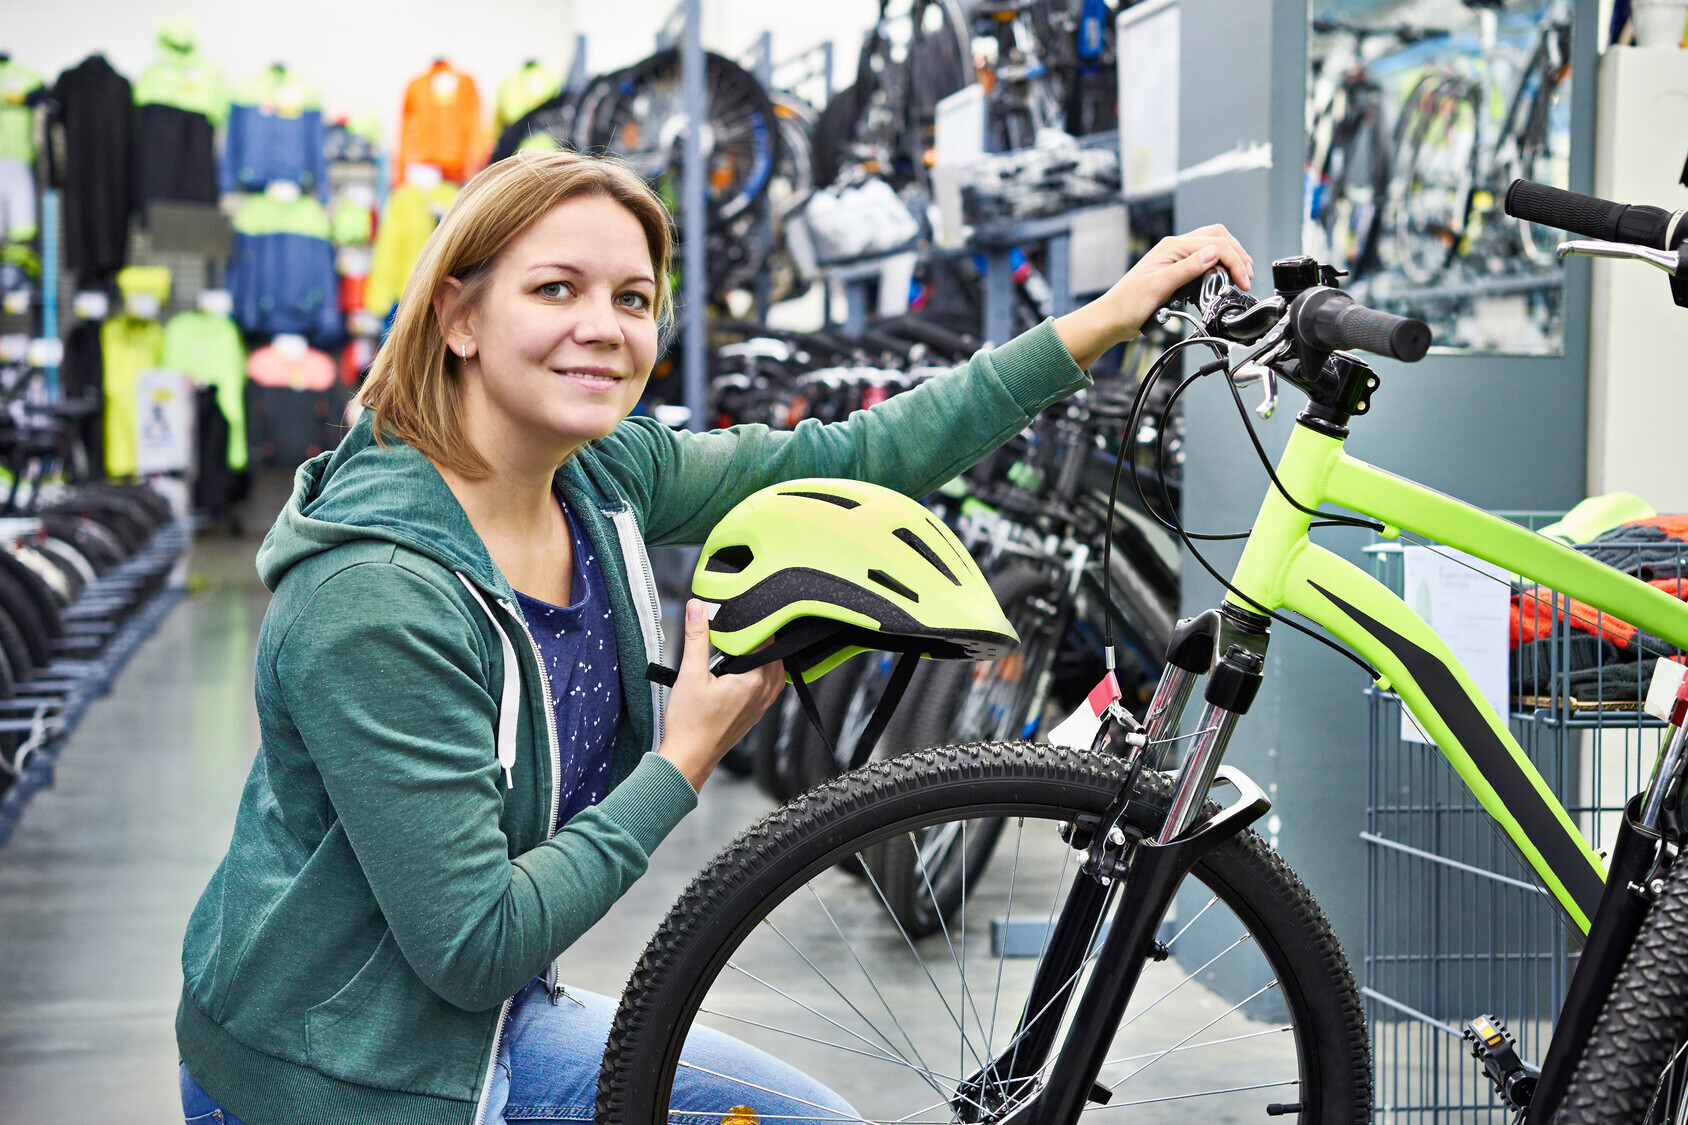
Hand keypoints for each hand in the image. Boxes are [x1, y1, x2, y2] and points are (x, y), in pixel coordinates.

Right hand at [656, 600, 784, 791]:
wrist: (688, 758)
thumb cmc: (689, 724)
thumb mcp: (690, 674)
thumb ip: (696, 637)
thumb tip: (698, 608)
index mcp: (753, 682)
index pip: (766, 642)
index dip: (756, 624)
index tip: (744, 612)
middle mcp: (763, 694)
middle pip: (773, 655)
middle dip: (759, 639)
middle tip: (740, 626)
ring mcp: (761, 706)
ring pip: (773, 671)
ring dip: (760, 657)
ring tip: (740, 647)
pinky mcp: (754, 713)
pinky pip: (767, 686)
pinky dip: (759, 673)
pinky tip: (740, 669)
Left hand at [1054, 225, 1253, 368]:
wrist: (1112, 319)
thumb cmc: (1128, 304)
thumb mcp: (1160, 286)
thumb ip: (1188, 268)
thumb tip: (1213, 252)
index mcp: (1172, 247)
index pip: (1215, 243)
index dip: (1234, 260)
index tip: (1243, 280)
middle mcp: (1175, 248)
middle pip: (1217, 237)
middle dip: (1236, 254)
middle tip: (1246, 276)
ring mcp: (1175, 259)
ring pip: (1211, 248)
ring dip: (1229, 259)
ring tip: (1239, 277)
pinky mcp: (1176, 272)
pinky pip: (1203, 262)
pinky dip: (1217, 268)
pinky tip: (1221, 281)